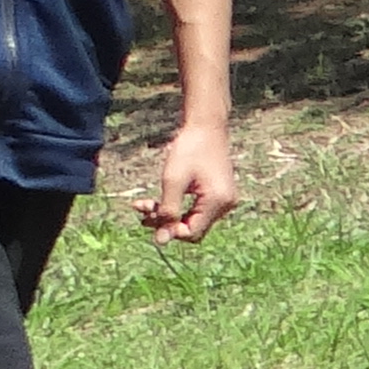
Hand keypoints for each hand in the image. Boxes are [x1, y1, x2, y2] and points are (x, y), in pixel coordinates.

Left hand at [143, 123, 236, 241]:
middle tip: (142, 213)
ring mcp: (224, 199)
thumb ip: (167, 212)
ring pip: (192, 219)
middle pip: (193, 228)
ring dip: (168, 214)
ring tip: (143, 206)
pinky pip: (196, 209)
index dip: (169, 230)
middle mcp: (225, 204)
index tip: (149, 218)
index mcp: (218, 202)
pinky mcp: (218, 193)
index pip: (192, 233)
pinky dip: (177, 206)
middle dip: (166, 223)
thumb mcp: (173, 182)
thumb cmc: (189, 150)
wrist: (206, 126)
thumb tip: (161, 241)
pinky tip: (158, 200)